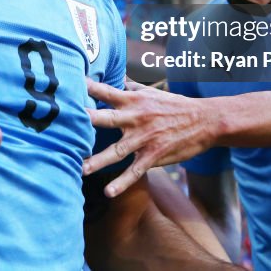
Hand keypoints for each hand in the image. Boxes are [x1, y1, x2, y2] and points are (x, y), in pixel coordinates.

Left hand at [83, 78, 219, 197]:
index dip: (89, 87)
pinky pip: (134, 171)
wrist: (204, 121)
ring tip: (79, 169)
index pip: (107, 92)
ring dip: (97, 161)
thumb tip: (116, 77)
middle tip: (66, 123)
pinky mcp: (153, 155)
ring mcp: (144, 138)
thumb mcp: (152, 92)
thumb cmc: (175, 105)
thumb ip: (131, 88)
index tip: (70, 84)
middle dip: (87, 120)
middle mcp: (135, 118)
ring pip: (116, 150)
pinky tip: (108, 192)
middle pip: (106, 118)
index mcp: (133, 100)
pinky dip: (122, 183)